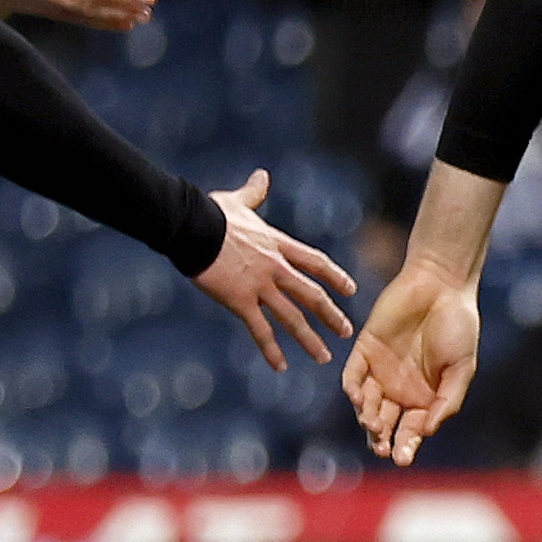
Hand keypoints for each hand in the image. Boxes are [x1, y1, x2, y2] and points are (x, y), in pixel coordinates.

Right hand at [192, 169, 358, 372]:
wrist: (191, 226)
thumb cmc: (210, 212)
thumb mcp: (239, 201)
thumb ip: (255, 192)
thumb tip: (262, 175)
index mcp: (278, 244)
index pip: (315, 262)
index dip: (335, 276)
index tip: (351, 290)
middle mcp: (276, 267)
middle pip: (311, 294)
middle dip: (331, 315)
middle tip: (347, 332)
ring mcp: (260, 286)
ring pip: (292, 317)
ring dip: (309, 339)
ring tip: (324, 358)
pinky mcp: (240, 301)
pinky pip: (260, 330)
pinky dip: (271, 349)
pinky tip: (281, 366)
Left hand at [346, 254, 483, 461]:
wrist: (441, 285)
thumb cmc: (459, 326)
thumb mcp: (462, 367)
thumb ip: (447, 400)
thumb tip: (427, 432)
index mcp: (425, 396)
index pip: (411, 430)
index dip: (406, 446)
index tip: (403, 458)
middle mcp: (400, 388)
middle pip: (385, 423)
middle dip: (382, 439)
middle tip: (383, 448)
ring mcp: (380, 370)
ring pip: (367, 404)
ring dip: (367, 418)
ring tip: (374, 425)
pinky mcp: (364, 350)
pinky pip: (353, 375)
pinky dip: (353, 389)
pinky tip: (358, 399)